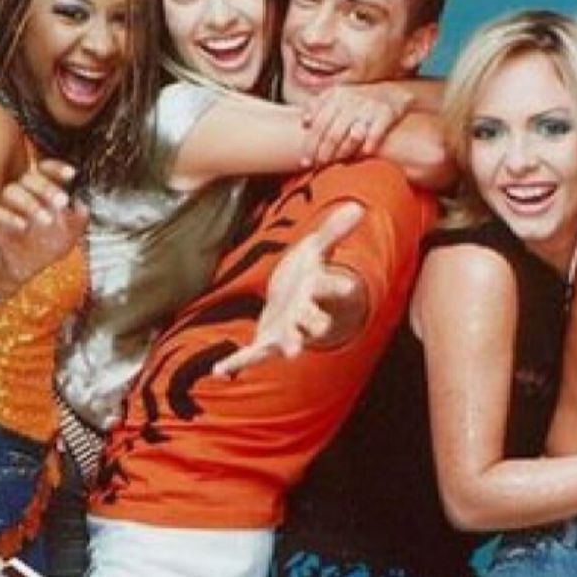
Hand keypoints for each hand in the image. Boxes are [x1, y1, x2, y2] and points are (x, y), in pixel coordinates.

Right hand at [0, 159, 86, 295]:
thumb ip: (79, 220)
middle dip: (47, 188)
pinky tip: (24, 226)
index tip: (72, 174)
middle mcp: (23, 192)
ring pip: (11, 190)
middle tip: (62, 201)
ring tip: (47, 220)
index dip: (57, 168)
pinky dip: (9, 216)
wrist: (23, 268)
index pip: (46, 170)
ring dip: (31, 203)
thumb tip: (82, 205)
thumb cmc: (47, 245)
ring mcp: (6, 204)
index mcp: (41, 191)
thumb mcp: (70, 235)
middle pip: (29, 178)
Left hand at [213, 202, 364, 376]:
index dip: (339, 286)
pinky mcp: (267, 342)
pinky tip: (219, 371)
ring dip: (291, 346)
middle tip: (320, 327)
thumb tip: (358, 207)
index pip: (330, 286)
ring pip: (290, 341)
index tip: (347, 286)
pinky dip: (236, 363)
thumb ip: (334, 231)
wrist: (296, 301)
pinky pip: (252, 355)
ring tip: (293, 354)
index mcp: (316, 289)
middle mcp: (304, 314)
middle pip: (314, 320)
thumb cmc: (307, 273)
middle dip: (316, 323)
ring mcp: (287, 330)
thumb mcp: (316, 248)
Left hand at [301, 84, 412, 165]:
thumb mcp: (337, 95)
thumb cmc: (358, 99)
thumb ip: (319, 106)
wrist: (393, 92)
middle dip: (323, 153)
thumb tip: (305, 122)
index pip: (318, 124)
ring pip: (352, 135)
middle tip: (317, 166)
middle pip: (333, 133)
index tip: (304, 161)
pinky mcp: (386, 113)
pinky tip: (364, 153)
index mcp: (336, 97)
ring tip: (336, 162)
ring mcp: (369, 107)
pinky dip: (369, 145)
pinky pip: (376, 133)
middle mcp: (351, 101)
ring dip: (343, 152)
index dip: (310, 145)